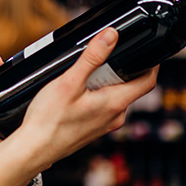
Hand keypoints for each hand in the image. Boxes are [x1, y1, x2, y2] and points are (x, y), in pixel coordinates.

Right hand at [12, 27, 157, 168]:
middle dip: (120, 69)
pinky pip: (104, 107)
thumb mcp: (70, 81)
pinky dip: (96, 95)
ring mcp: (105, 125)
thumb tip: (111, 36)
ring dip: (106, 82)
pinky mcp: (94, 129)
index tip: (145, 49)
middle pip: (130, 86)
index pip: (148, 81)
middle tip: (101, 57)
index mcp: (115, 104)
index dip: (151, 63)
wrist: (34, 149)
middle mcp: (115, 117)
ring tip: (84, 75)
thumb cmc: (49, 120)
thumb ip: (92, 57)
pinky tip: (76, 93)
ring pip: (115, 96)